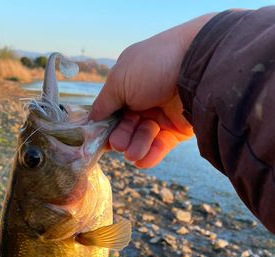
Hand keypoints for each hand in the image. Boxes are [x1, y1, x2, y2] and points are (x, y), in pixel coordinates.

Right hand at [90, 14, 214, 167]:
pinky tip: (142, 160)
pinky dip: (150, 155)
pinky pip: (160, 146)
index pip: (111, 111)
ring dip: (135, 147)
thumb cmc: (154, 66)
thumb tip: (91, 120)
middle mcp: (143, 100)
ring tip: (133, 152)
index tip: (99, 139)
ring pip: (141, 138)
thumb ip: (103, 103)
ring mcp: (161, 115)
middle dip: (121, 137)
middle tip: (120, 144)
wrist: (198, 66)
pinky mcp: (177, 130)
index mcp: (128, 85)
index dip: (105, 126)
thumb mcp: (119, 80)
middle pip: (125, 127)